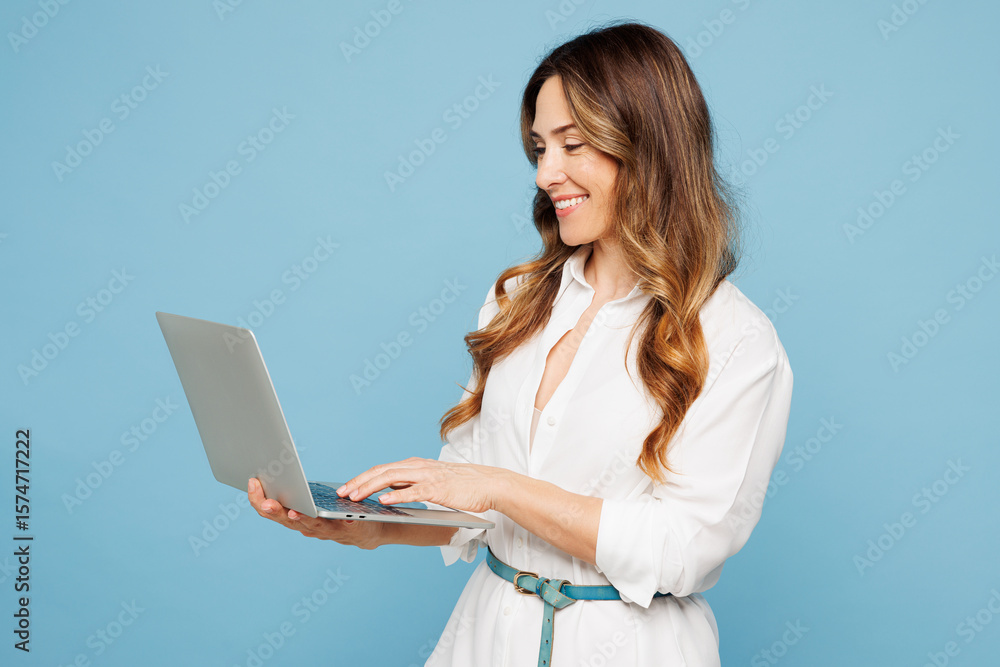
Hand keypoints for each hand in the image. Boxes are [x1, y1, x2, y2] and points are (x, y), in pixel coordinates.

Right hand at [247, 477, 384, 549]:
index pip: (270, 510)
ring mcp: (326, 530)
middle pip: (285, 519)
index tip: (252, 481)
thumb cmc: (334, 512)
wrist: (366, 529)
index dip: (258, 498)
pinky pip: (339, 527)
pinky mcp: (347, 530)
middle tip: (266, 502)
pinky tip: (333, 516)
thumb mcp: (312, 500)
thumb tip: (279, 468)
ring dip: (300, 518)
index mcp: (296, 516)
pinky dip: (335, 523)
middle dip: (274, 510)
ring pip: (309, 525)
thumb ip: (297, 490)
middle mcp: (306, 527)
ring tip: (293, 510)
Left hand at [337, 457, 510, 514]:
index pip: (382, 469)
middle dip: (358, 482)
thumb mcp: (432, 483)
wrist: (490, 484)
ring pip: (391, 478)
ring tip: (354, 498)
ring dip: (370, 487)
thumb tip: (389, 495)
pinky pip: (412, 491)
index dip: (362, 478)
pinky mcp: (438, 488)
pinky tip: (382, 501)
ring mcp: (427, 476)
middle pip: (381, 471)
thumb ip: (412, 486)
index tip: (345, 488)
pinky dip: (396, 495)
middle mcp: (418, 467)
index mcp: (415, 466)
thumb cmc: (462, 486)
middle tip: (340, 494)